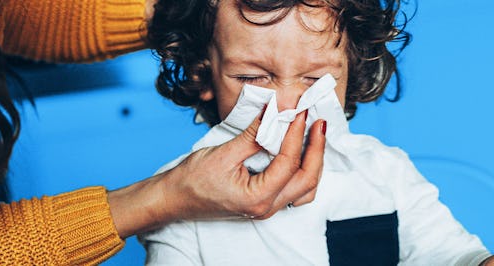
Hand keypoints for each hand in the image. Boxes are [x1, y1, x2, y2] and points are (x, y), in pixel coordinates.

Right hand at [162, 110, 325, 219]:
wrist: (175, 199)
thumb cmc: (192, 180)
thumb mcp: (224, 153)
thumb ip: (253, 135)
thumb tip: (274, 112)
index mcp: (257, 198)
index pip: (288, 162)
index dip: (296, 133)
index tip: (300, 111)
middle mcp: (266, 207)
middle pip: (307, 178)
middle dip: (316, 148)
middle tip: (319, 121)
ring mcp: (267, 208)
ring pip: (305, 188)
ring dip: (314, 161)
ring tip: (315, 135)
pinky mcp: (264, 202)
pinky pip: (295, 190)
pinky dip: (303, 170)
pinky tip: (302, 152)